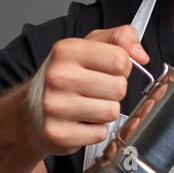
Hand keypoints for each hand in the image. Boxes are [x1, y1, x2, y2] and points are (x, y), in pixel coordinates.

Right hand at [23, 25, 149, 155]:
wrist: (32, 110)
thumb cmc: (67, 77)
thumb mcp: (92, 46)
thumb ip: (122, 38)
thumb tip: (141, 56)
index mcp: (67, 50)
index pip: (120, 60)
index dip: (121, 68)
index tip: (107, 70)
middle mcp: (58, 76)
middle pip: (119, 87)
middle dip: (114, 91)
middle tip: (95, 91)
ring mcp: (55, 107)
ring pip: (112, 111)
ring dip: (105, 111)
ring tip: (87, 106)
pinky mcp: (58, 134)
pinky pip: (100, 133)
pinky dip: (95, 130)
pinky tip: (79, 122)